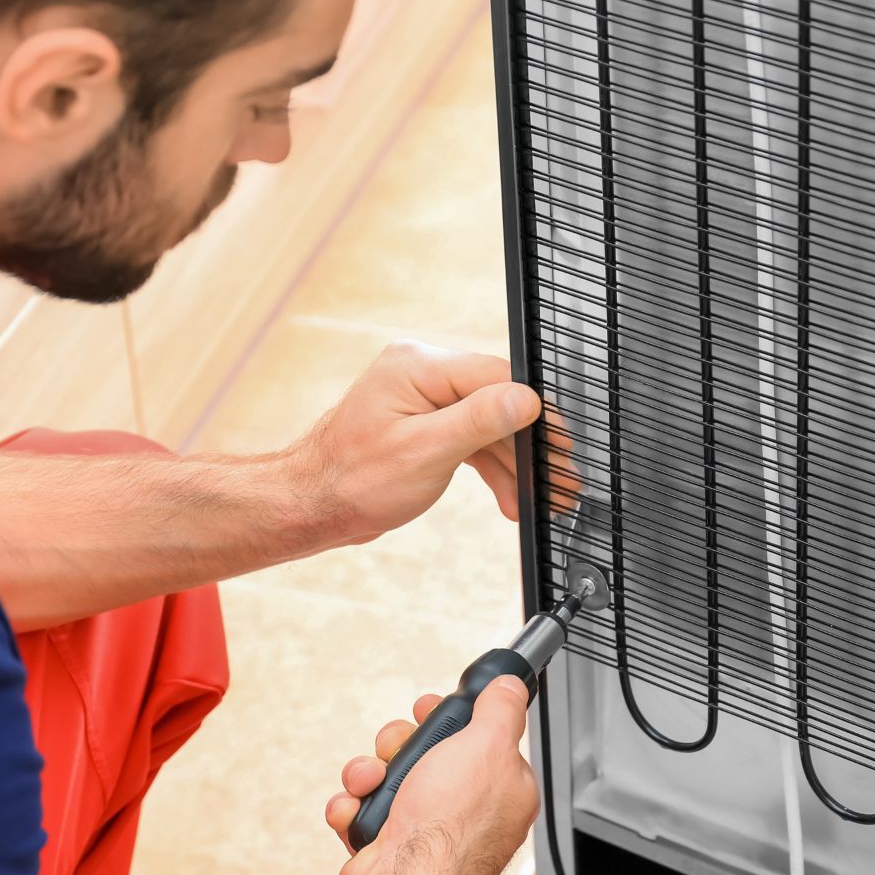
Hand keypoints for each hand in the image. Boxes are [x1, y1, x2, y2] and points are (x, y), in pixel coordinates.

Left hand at [282, 341, 540, 546]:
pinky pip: (469, 439)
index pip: (496, 377)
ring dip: (515, 465)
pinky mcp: (423, 424)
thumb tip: (527, 398)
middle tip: (560, 481)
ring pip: (487, 426)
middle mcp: (421, 374)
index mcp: (418, 366)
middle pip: (496, 402)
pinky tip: (511, 497)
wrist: (313, 508)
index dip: (535, 412)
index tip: (561, 444)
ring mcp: (422, 399)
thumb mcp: (425, 452)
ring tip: (543, 499)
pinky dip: (491, 468)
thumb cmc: (353, 482)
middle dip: (528, 447)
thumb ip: (479, 421)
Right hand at [324, 677, 538, 874]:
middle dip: (398, 744)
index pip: (478, 740)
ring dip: (367, 773)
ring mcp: (426, 831)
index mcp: (501, 789)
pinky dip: (352, 807)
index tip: (430, 709)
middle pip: (425, 754)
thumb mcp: (488, 746)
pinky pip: (363, 810)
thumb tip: (510, 688)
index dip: (450, 720)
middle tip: (395, 747)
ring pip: (387, 778)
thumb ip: (501, 711)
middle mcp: (466, 812)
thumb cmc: (451, 825)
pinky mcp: (389, 848)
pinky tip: (354, 812)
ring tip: (368, 783)